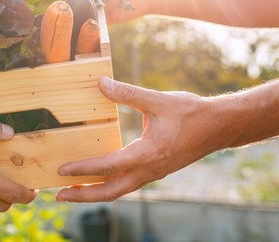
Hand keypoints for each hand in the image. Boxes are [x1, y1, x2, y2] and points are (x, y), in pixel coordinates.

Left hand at [56, 77, 219, 202]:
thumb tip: (101, 83)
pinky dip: (109, 186)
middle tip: (59, 195)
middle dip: (83, 195)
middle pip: (110, 192)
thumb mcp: (158, 100)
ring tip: (73, 191)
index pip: (108, 166)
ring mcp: (153, 173)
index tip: (62, 170)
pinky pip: (128, 184)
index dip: (83, 169)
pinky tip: (99, 178)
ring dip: (95, 193)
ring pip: (119, 191)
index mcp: (148, 154)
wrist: (219, 127)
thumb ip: (129, 93)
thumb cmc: (191, 113)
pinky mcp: (156, 171)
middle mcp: (149, 170)